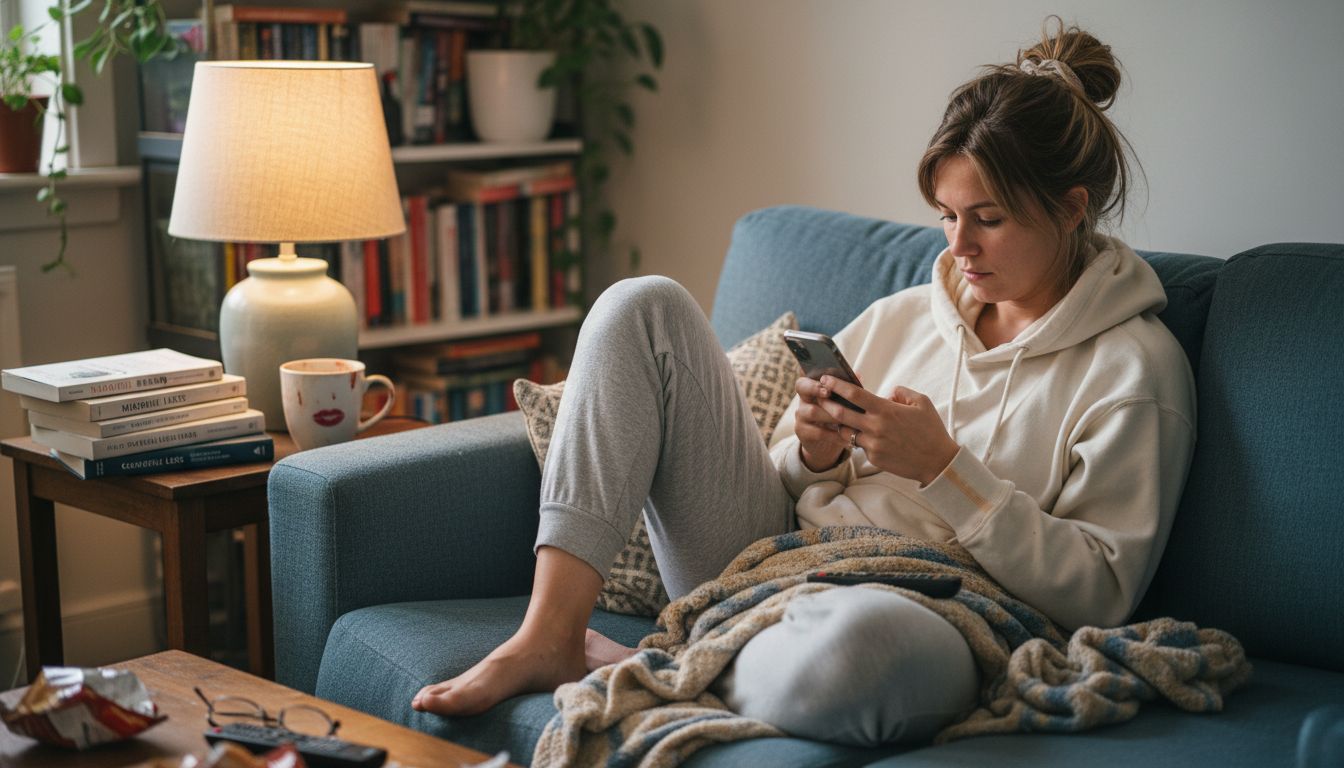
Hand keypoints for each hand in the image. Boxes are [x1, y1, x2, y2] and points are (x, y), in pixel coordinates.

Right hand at [792, 375, 851, 471]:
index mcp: (813, 386)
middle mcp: (804, 398)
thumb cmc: (839, 417)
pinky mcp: (802, 432)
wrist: (828, 443)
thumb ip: (847, 389)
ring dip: (831, 414)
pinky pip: (817, 431)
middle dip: (814, 388)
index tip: (824, 377)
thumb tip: (858, 375)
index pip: (807, 373)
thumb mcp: (843, 402)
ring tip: (847, 418)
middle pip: (801, 386)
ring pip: (812, 411)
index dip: (813, 374)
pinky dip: (833, 434)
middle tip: (828, 392)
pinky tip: (845, 436)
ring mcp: (801, 415)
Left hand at [814, 376, 960, 485]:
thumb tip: (886, 393)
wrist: (938, 462)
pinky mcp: (873, 459)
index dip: (837, 385)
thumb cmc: (931, 430)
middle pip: (841, 413)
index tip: (825, 380)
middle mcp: (876, 427)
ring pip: (846, 432)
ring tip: (839, 417)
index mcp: (886, 410)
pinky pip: (859, 446)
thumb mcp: (922, 402)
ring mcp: (873, 445)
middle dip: (826, 404)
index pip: (854, 394)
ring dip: (841, 424)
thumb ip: (901, 392)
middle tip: (819, 397)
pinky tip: (863, 435)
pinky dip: (859, 439)